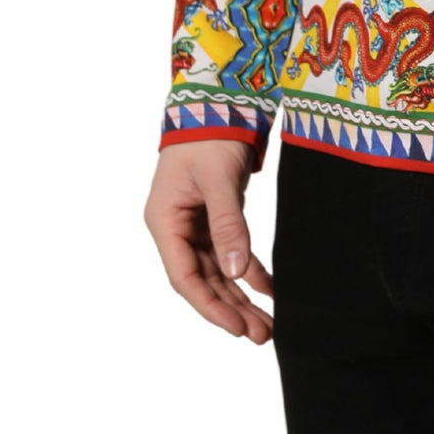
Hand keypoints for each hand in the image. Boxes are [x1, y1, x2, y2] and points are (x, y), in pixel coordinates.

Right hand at [144, 141, 273, 343]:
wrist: (218, 98)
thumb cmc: (210, 133)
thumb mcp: (217, 179)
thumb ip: (227, 224)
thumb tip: (234, 272)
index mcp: (164, 221)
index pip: (185, 277)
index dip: (210, 306)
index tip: (236, 328)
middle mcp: (176, 227)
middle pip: (204, 280)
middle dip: (231, 309)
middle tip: (261, 335)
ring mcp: (196, 223)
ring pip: (219, 271)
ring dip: (241, 296)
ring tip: (267, 325)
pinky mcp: (216, 215)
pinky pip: (232, 251)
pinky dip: (250, 270)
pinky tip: (269, 290)